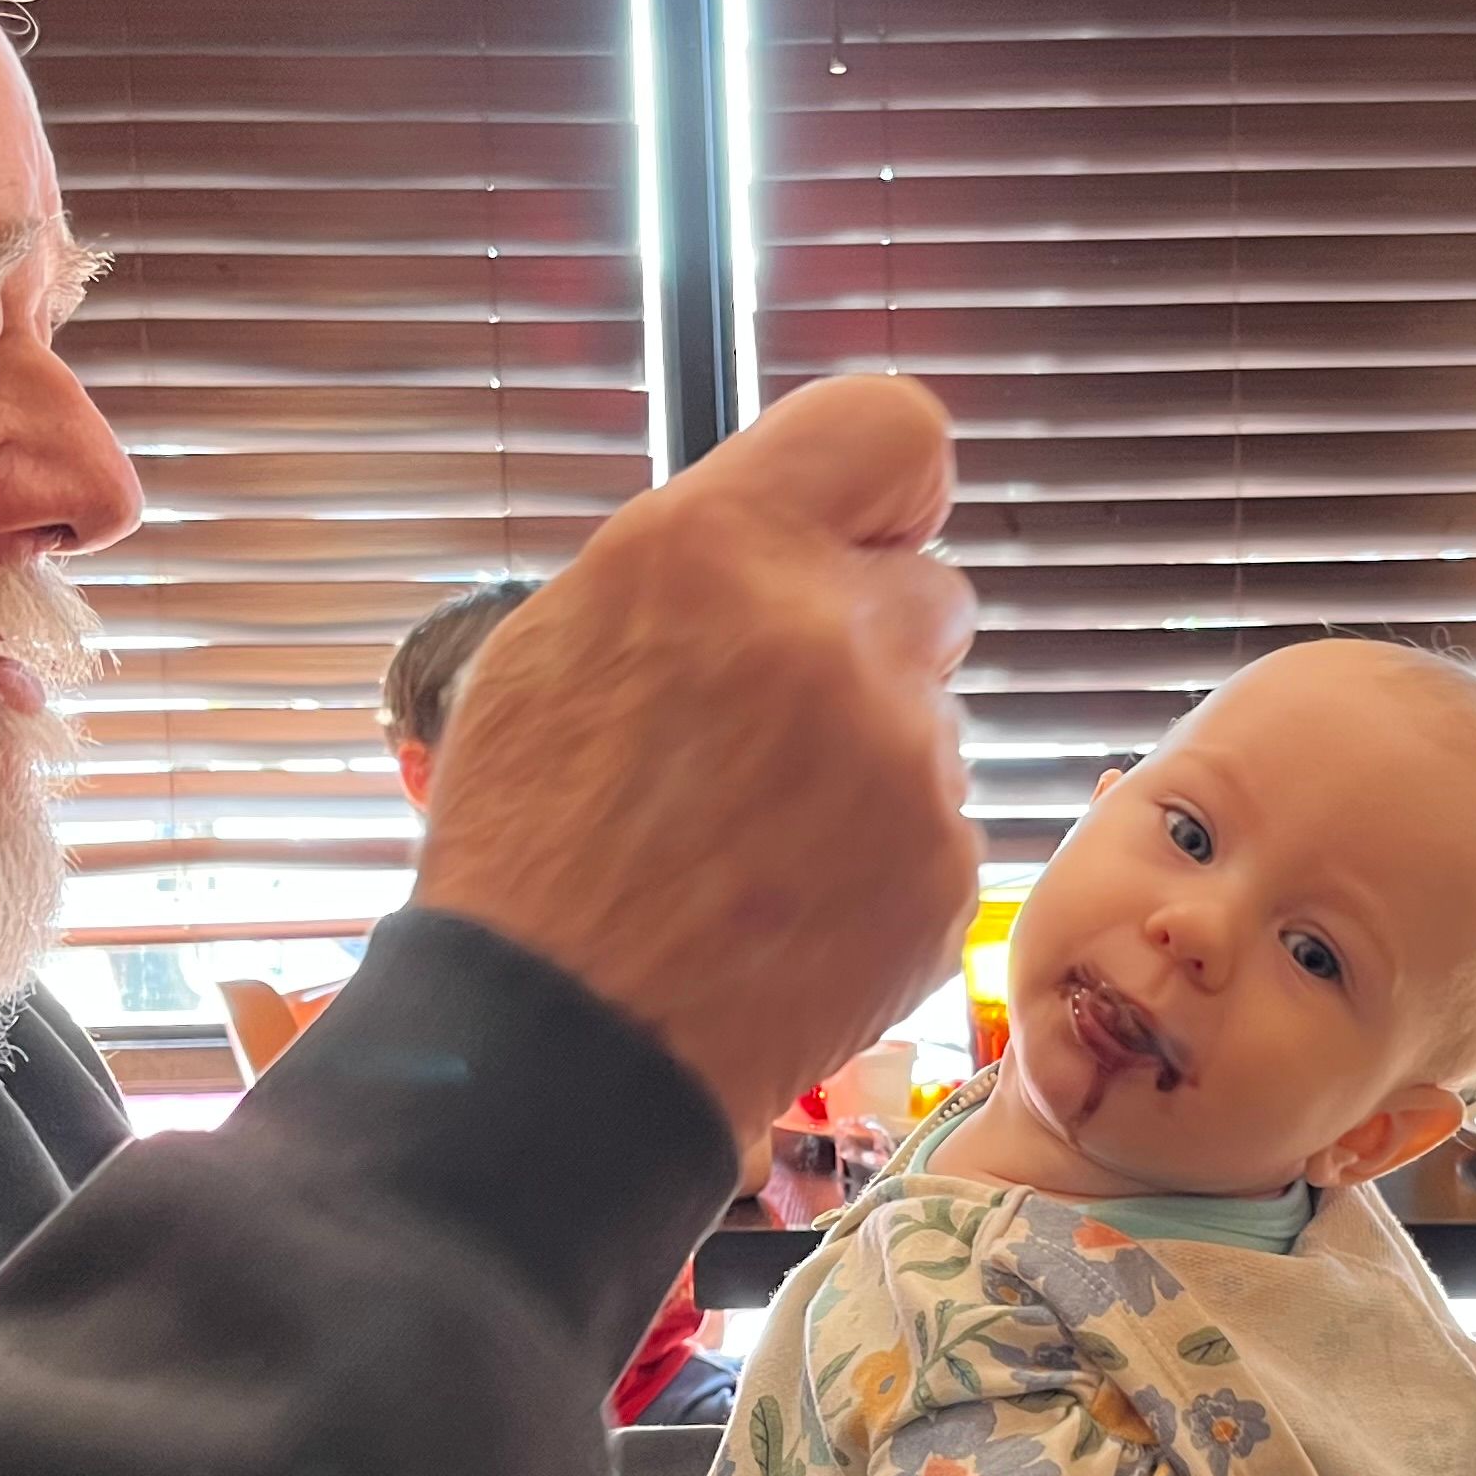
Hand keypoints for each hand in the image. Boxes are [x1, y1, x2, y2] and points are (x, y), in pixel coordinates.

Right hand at [413, 376, 981, 1141]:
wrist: (558, 1047)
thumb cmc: (534, 849)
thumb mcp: (555, 647)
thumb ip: (696, 570)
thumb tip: (789, 542)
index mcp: (714, 549)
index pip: (894, 428)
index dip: (888, 487)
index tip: (866, 535)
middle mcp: (826, 633)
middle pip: (932, 589)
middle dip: (872, 643)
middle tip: (772, 727)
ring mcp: (901, 758)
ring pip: (931, 719)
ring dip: (870, 759)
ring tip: (754, 840)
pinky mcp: (941, 866)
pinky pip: (936, 827)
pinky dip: (879, 861)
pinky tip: (785, 906)